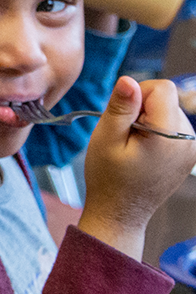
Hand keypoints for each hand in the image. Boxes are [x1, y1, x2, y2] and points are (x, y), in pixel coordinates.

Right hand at [78, 75, 195, 257]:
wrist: (120, 213)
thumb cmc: (109, 179)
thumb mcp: (105, 139)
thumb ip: (120, 108)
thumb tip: (128, 81)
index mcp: (170, 133)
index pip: (162, 87)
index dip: (136, 95)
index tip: (122, 117)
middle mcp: (189, 139)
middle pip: (166, 99)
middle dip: (141, 111)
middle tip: (124, 138)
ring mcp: (192, 147)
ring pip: (168, 112)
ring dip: (147, 122)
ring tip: (132, 148)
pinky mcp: (189, 153)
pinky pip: (172, 127)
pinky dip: (155, 133)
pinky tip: (142, 154)